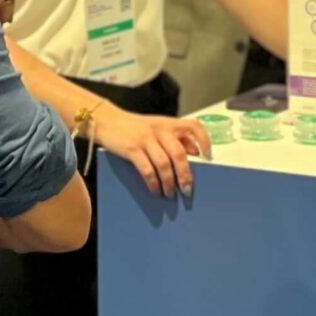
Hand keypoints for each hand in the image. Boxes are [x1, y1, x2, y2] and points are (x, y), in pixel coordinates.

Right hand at [95, 107, 210, 198]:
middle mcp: (159, 130)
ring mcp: (145, 139)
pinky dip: (153, 183)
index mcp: (169, 123)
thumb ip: (176, 137)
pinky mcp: (132, 149)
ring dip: (169, 183)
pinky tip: (155, 191)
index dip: (204, 140)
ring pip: (164, 164)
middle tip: (187, 190)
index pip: (193, 126)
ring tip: (170, 194)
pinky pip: (147, 169)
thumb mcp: (157, 127)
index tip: (207, 157)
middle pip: (179, 153)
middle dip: (185, 175)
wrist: (107, 121)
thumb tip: (195, 152)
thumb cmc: (135, 127)